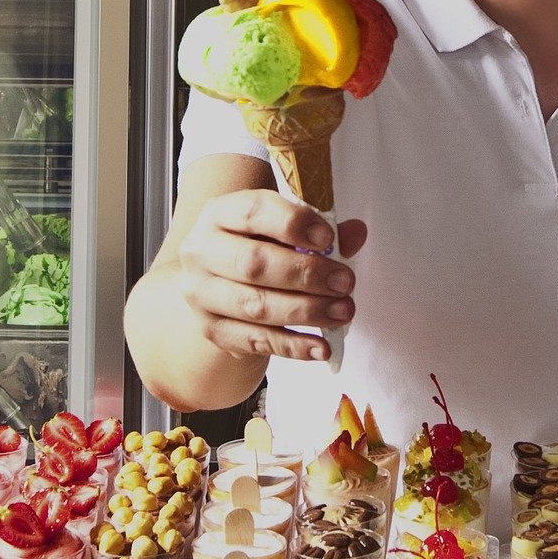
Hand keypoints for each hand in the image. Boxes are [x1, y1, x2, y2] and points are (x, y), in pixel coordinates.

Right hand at [174, 190, 362, 362]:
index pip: (253, 212)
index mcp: (220, 213)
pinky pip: (255, 341)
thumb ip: (321, 232)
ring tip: (343, 311)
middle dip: (306, 274)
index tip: (328, 238)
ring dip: (306, 311)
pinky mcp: (211, 329)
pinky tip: (322, 346)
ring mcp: (201, 294)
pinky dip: (293, 346)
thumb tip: (356, 232)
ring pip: (254, 306)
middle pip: (253, 262)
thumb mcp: (285, 230)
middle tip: (345, 282)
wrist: (220, 282)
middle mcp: (201, 251)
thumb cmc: (261, 246)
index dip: (293, 224)